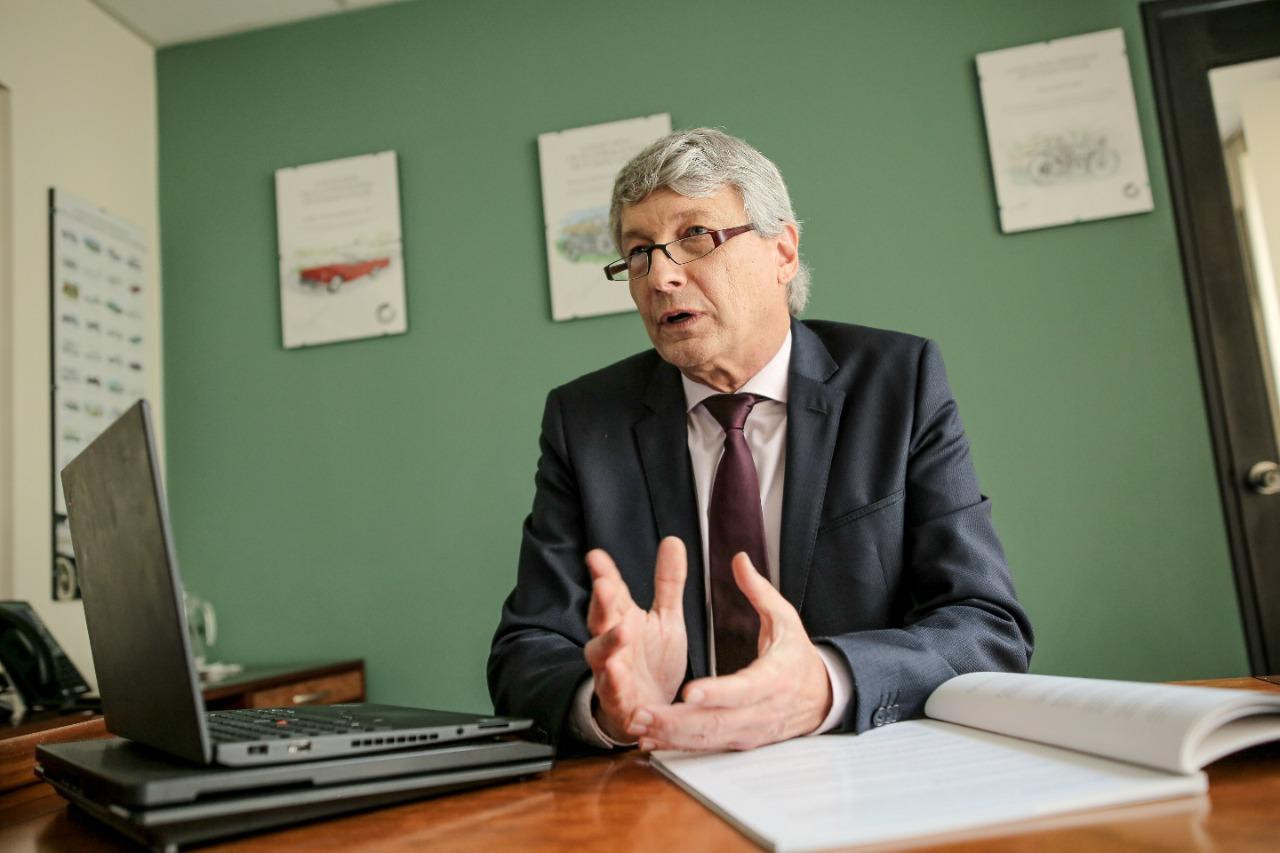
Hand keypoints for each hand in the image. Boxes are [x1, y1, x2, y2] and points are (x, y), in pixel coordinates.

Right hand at [583, 537, 688, 742]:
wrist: (650, 713)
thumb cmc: (653, 663)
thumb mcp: (666, 618)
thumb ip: (668, 583)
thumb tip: (673, 539)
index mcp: (623, 620)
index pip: (611, 593)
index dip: (603, 574)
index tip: (596, 555)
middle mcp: (612, 644)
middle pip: (601, 619)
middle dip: (601, 603)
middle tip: (605, 585)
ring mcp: (612, 672)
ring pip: (602, 656)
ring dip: (609, 643)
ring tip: (622, 630)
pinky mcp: (619, 702)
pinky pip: (613, 692)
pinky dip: (614, 684)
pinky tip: (616, 674)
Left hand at [627, 552, 831, 750]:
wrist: (822, 697)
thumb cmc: (797, 655)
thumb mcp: (784, 619)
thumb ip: (759, 591)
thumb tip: (740, 559)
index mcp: (774, 678)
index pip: (743, 689)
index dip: (716, 692)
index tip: (688, 690)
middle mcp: (761, 711)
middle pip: (717, 722)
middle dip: (677, 721)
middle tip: (642, 713)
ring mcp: (750, 731)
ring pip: (708, 739)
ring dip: (671, 735)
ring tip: (638, 725)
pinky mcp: (740, 742)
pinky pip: (706, 747)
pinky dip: (678, 746)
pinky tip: (651, 740)